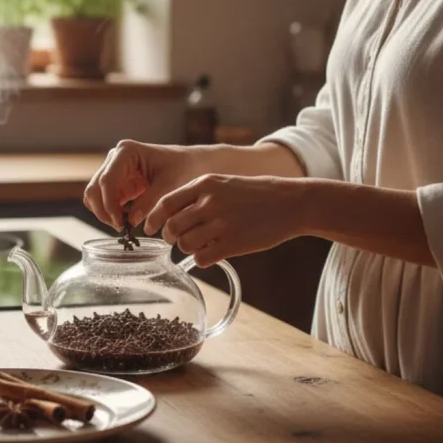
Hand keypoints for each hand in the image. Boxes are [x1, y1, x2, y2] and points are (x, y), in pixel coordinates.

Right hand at [83, 140, 208, 230]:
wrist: (189, 164)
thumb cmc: (182, 168)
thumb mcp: (169, 185)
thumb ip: (149, 202)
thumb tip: (131, 221)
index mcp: (126, 152)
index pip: (107, 180)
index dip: (109, 204)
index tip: (120, 222)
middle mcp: (114, 158)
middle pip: (94, 188)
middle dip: (104, 210)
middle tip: (120, 227)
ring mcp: (113, 170)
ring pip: (94, 196)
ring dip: (104, 213)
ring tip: (124, 225)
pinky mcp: (117, 183)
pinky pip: (104, 200)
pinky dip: (110, 212)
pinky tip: (126, 220)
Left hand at [143, 174, 309, 266]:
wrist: (291, 203)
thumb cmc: (257, 194)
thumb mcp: (224, 183)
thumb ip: (198, 195)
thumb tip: (171, 214)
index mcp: (205, 184)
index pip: (165, 203)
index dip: (154, 219)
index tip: (152, 228)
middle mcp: (209, 203)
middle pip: (172, 227)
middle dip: (171, 237)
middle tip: (177, 240)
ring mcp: (221, 224)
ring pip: (185, 245)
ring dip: (188, 249)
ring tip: (200, 245)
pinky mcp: (232, 244)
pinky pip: (202, 259)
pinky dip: (203, 259)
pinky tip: (213, 254)